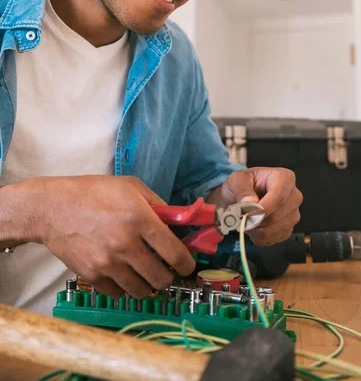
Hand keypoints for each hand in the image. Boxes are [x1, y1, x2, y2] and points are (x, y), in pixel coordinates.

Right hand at [29, 175, 194, 298]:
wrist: (53, 207)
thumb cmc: (94, 192)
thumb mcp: (131, 187)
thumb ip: (158, 204)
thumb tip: (179, 222)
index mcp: (139, 218)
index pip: (174, 252)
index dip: (186, 264)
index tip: (187, 266)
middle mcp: (125, 243)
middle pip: (161, 278)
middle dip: (169, 276)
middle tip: (165, 269)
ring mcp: (108, 263)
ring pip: (142, 291)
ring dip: (148, 284)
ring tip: (145, 273)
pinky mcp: (92, 275)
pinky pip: (119, 294)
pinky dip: (125, 287)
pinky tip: (123, 274)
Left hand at [219, 167, 302, 245]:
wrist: (243, 196)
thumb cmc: (243, 183)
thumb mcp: (237, 179)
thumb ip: (242, 189)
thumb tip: (249, 202)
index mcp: (284, 178)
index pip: (278, 198)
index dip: (262, 209)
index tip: (246, 215)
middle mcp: (293, 196)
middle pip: (276, 216)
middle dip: (255, 220)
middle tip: (239, 216)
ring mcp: (292, 214)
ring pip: (273, 230)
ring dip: (254, 229)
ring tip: (244, 219)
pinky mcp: (288, 229)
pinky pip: (272, 239)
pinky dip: (257, 236)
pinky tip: (252, 226)